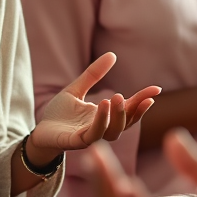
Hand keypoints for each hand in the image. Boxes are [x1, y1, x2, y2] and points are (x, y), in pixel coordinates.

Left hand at [29, 52, 156, 160]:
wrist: (39, 131)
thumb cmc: (59, 114)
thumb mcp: (77, 89)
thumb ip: (93, 74)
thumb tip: (112, 54)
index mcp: (105, 117)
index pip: (129, 109)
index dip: (142, 100)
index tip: (157, 89)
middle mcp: (103, 129)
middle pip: (126, 123)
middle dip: (135, 110)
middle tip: (142, 97)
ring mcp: (91, 137)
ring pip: (113, 132)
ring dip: (118, 116)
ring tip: (118, 97)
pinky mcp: (76, 142)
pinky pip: (93, 134)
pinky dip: (100, 121)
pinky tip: (102, 105)